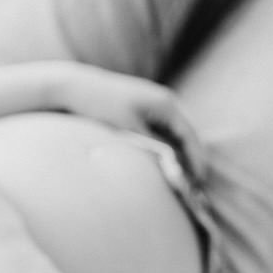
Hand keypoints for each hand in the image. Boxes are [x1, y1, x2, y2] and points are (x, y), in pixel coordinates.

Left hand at [43, 62, 203, 170]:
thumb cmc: (102, 106)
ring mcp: (154, 104)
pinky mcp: (141, 109)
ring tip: (178, 178)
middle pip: (185, 135)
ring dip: (177, 154)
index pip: (190, 136)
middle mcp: (165, 101)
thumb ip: (153, 146)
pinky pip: (159, 131)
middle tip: (192, 184)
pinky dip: (163, 147)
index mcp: (166, 104)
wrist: (76, 87)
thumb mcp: (129, 129)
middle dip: (190, 159)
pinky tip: (159, 163)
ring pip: (172, 134)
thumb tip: (173, 165)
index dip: (196, 160)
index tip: (197, 181)